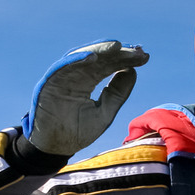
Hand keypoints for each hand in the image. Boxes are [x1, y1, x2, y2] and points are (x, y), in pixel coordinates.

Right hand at [21, 42, 148, 156]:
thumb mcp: (105, 111)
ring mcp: (63, 77)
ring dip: (99, 51)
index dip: (126, 60)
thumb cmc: (78, 131)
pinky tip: (92, 56)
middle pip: (99, 59)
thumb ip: (118, 93)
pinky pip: (63, 68)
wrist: (56, 148)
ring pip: (83, 59)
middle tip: (136, 50)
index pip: (109, 66)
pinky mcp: (50, 82)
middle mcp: (76, 75)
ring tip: (117, 46)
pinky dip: (76, 61)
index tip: (144, 56)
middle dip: (117, 53)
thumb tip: (133, 71)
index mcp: (88, 81)